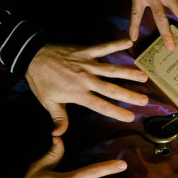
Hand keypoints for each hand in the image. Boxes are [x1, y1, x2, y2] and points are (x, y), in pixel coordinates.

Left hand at [26, 40, 148, 135]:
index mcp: (78, 93)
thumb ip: (58, 118)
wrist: (32, 56)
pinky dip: (115, 44)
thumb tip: (58, 135)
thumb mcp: (48, 101)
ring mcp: (87, 64)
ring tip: (144, 76)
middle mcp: (86, 79)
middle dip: (129, 95)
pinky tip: (129, 42)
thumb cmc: (41, 81)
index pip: (101, 105)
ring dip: (129, 72)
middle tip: (145, 100)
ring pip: (112, 69)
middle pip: (112, 89)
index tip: (130, 117)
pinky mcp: (85, 51)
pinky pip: (103, 47)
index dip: (116, 112)